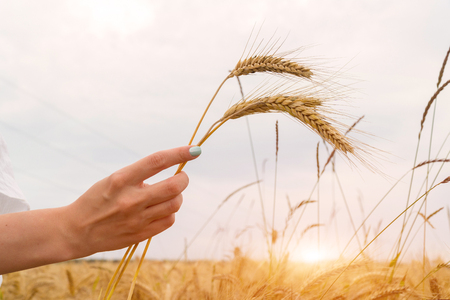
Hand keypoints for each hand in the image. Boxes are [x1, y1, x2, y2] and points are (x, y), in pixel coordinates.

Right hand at [62, 145, 200, 258]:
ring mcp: (137, 219)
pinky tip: (161, 209)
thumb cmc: (97, 200)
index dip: (179, 154)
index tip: (194, 150)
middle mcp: (131, 199)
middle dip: (183, 179)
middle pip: (174, 186)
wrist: (76, 230)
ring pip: (175, 204)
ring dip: (178, 196)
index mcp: (121, 179)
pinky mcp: (140, 234)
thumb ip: (139, 177)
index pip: (157, 161)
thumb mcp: (113, 180)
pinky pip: (169, 220)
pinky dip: (170, 212)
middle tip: (181, 177)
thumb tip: (168, 174)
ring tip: (169, 194)